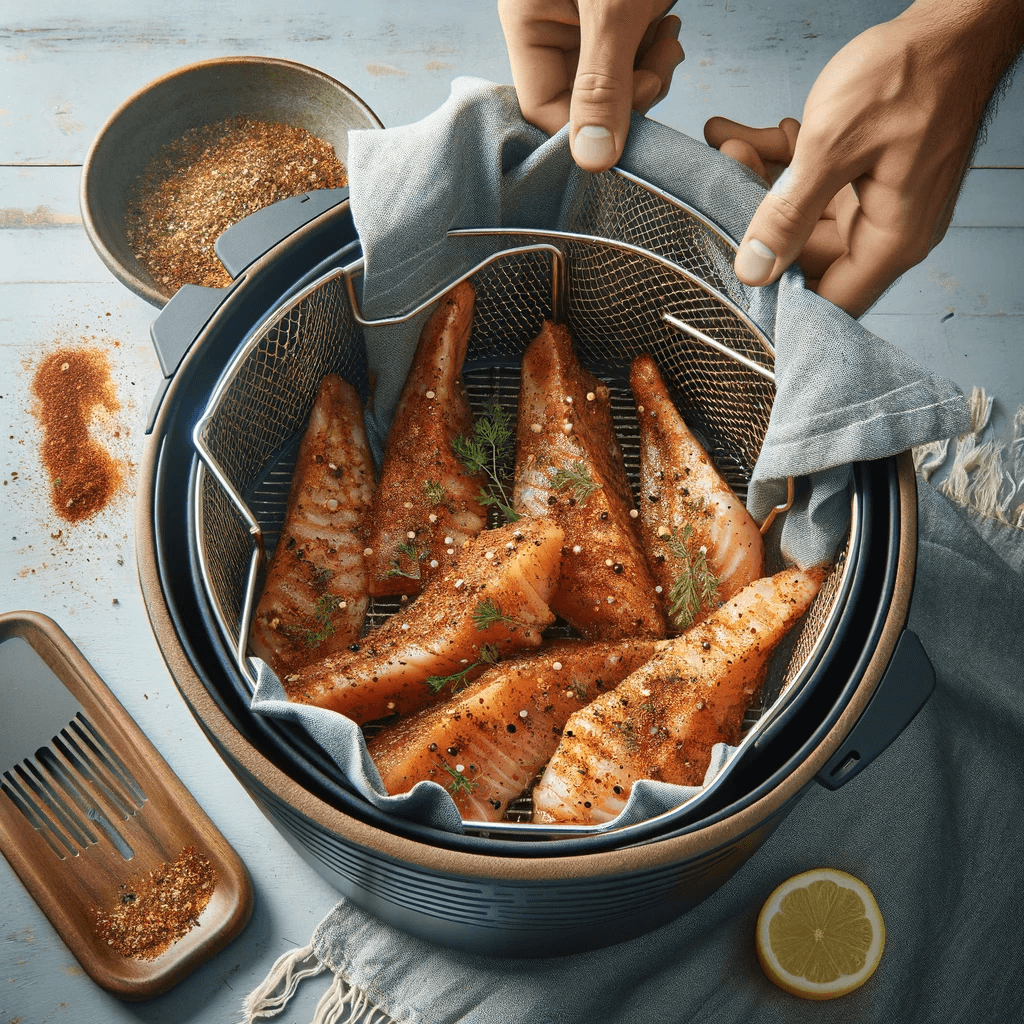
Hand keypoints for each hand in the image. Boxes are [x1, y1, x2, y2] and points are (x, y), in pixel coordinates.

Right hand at [498, 0, 683, 171]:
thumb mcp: (610, 11)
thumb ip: (602, 85)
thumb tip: (593, 161)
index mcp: (528, 23)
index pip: (543, 108)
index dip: (585, 129)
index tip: (624, 129)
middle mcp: (552, 29)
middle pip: (582, 102)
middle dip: (626, 100)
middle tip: (655, 78)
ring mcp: (585, 27)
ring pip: (614, 87)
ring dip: (649, 77)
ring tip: (667, 44)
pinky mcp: (619, 20)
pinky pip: (633, 61)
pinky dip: (656, 56)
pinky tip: (667, 32)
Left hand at [706, 0, 1023, 317]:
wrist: (950, 19)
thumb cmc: (910, 74)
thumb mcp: (832, 149)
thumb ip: (789, 215)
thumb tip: (754, 271)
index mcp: (891, 241)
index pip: (830, 304)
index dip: (780, 303)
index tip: (735, 285)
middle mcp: (886, 230)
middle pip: (805, 257)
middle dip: (757, 222)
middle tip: (723, 181)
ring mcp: (874, 202)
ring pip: (801, 215)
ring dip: (760, 183)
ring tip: (730, 147)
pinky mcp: (864, 175)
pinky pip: (813, 183)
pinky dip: (779, 160)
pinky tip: (744, 135)